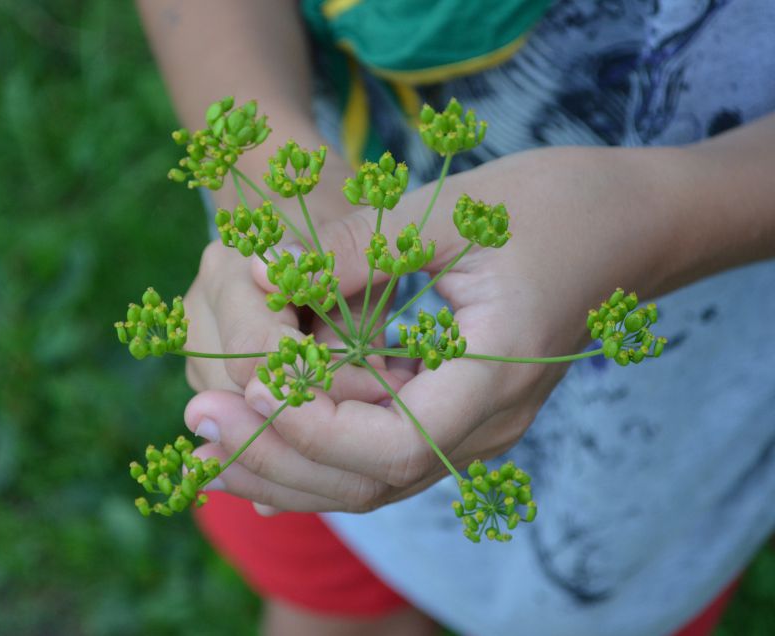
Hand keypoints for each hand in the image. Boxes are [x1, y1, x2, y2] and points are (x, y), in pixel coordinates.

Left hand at [185, 145, 682, 511]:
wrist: (625, 224)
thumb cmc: (554, 206)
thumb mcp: (451, 213)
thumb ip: (356, 251)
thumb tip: (257, 277)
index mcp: (494, 378)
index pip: (391, 443)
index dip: (313, 425)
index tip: (250, 384)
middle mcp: (483, 424)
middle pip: (368, 479)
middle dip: (278, 455)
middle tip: (198, 416)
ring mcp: (468, 423)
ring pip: (364, 474)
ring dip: (286, 458)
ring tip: (206, 433)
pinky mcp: (450, 406)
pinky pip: (373, 445)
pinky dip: (314, 439)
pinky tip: (258, 420)